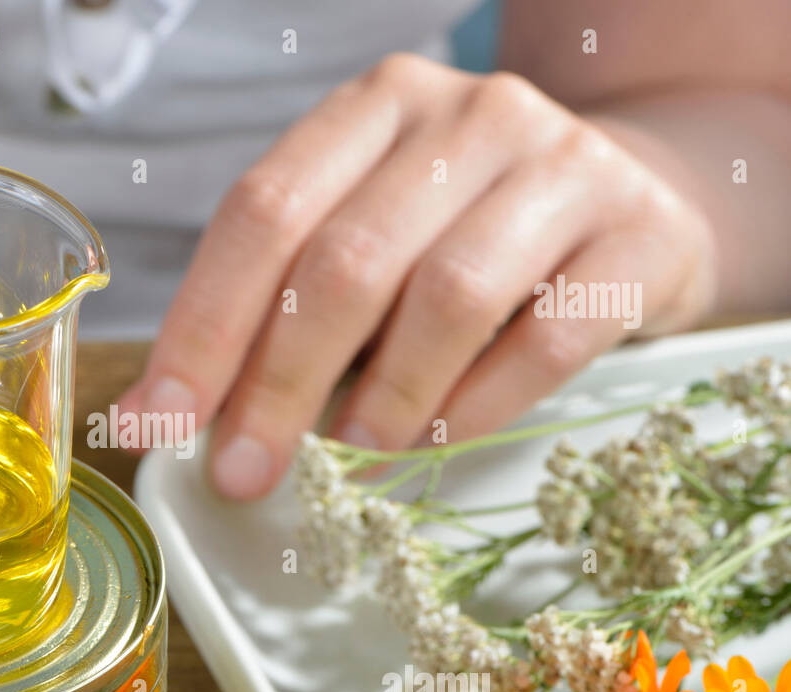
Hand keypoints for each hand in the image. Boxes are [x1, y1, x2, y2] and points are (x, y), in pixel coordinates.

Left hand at [115, 54, 715, 498]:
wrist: (634, 198)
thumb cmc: (465, 234)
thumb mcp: (368, 240)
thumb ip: (279, 308)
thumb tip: (170, 419)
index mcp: (374, 108)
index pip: (263, 213)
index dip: (203, 327)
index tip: (160, 423)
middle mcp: (468, 116)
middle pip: (345, 261)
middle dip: (276, 385)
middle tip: (244, 472)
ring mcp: (564, 166)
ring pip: (446, 298)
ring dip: (382, 399)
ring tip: (351, 454)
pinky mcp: (641, 233)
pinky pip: (546, 338)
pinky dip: (477, 406)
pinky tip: (438, 440)